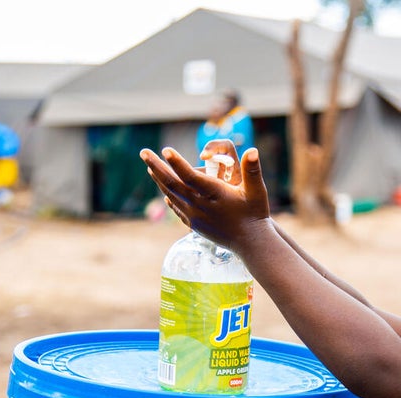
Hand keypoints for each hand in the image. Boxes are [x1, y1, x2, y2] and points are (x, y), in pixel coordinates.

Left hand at [139, 143, 270, 249]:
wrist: (250, 244)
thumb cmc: (255, 214)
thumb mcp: (257, 191)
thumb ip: (252, 170)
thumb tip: (252, 149)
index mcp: (213, 194)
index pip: (191, 176)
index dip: (178, 163)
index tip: (165, 150)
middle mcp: (200, 205)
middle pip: (173, 183)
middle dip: (156, 166)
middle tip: (143, 152)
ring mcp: (195, 216)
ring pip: (171, 195)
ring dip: (159, 179)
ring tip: (149, 166)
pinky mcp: (194, 224)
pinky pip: (177, 208)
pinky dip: (168, 197)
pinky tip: (164, 193)